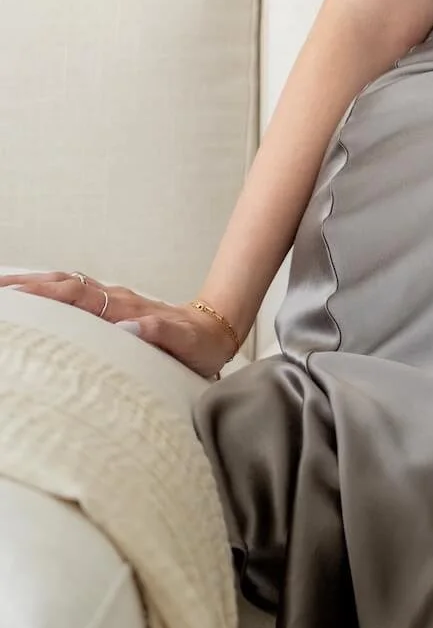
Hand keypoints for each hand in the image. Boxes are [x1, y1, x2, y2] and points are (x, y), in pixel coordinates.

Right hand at [0, 270, 238, 377]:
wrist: (216, 330)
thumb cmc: (198, 343)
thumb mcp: (185, 342)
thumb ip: (159, 333)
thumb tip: (128, 327)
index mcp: (125, 307)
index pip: (76, 296)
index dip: (45, 294)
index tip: (14, 295)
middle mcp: (115, 299)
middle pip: (63, 284)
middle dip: (28, 284)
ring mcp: (113, 301)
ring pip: (66, 286)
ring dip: (35, 285)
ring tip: (4, 289)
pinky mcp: (114, 309)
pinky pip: (75, 295)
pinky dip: (51, 292)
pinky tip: (35, 298)